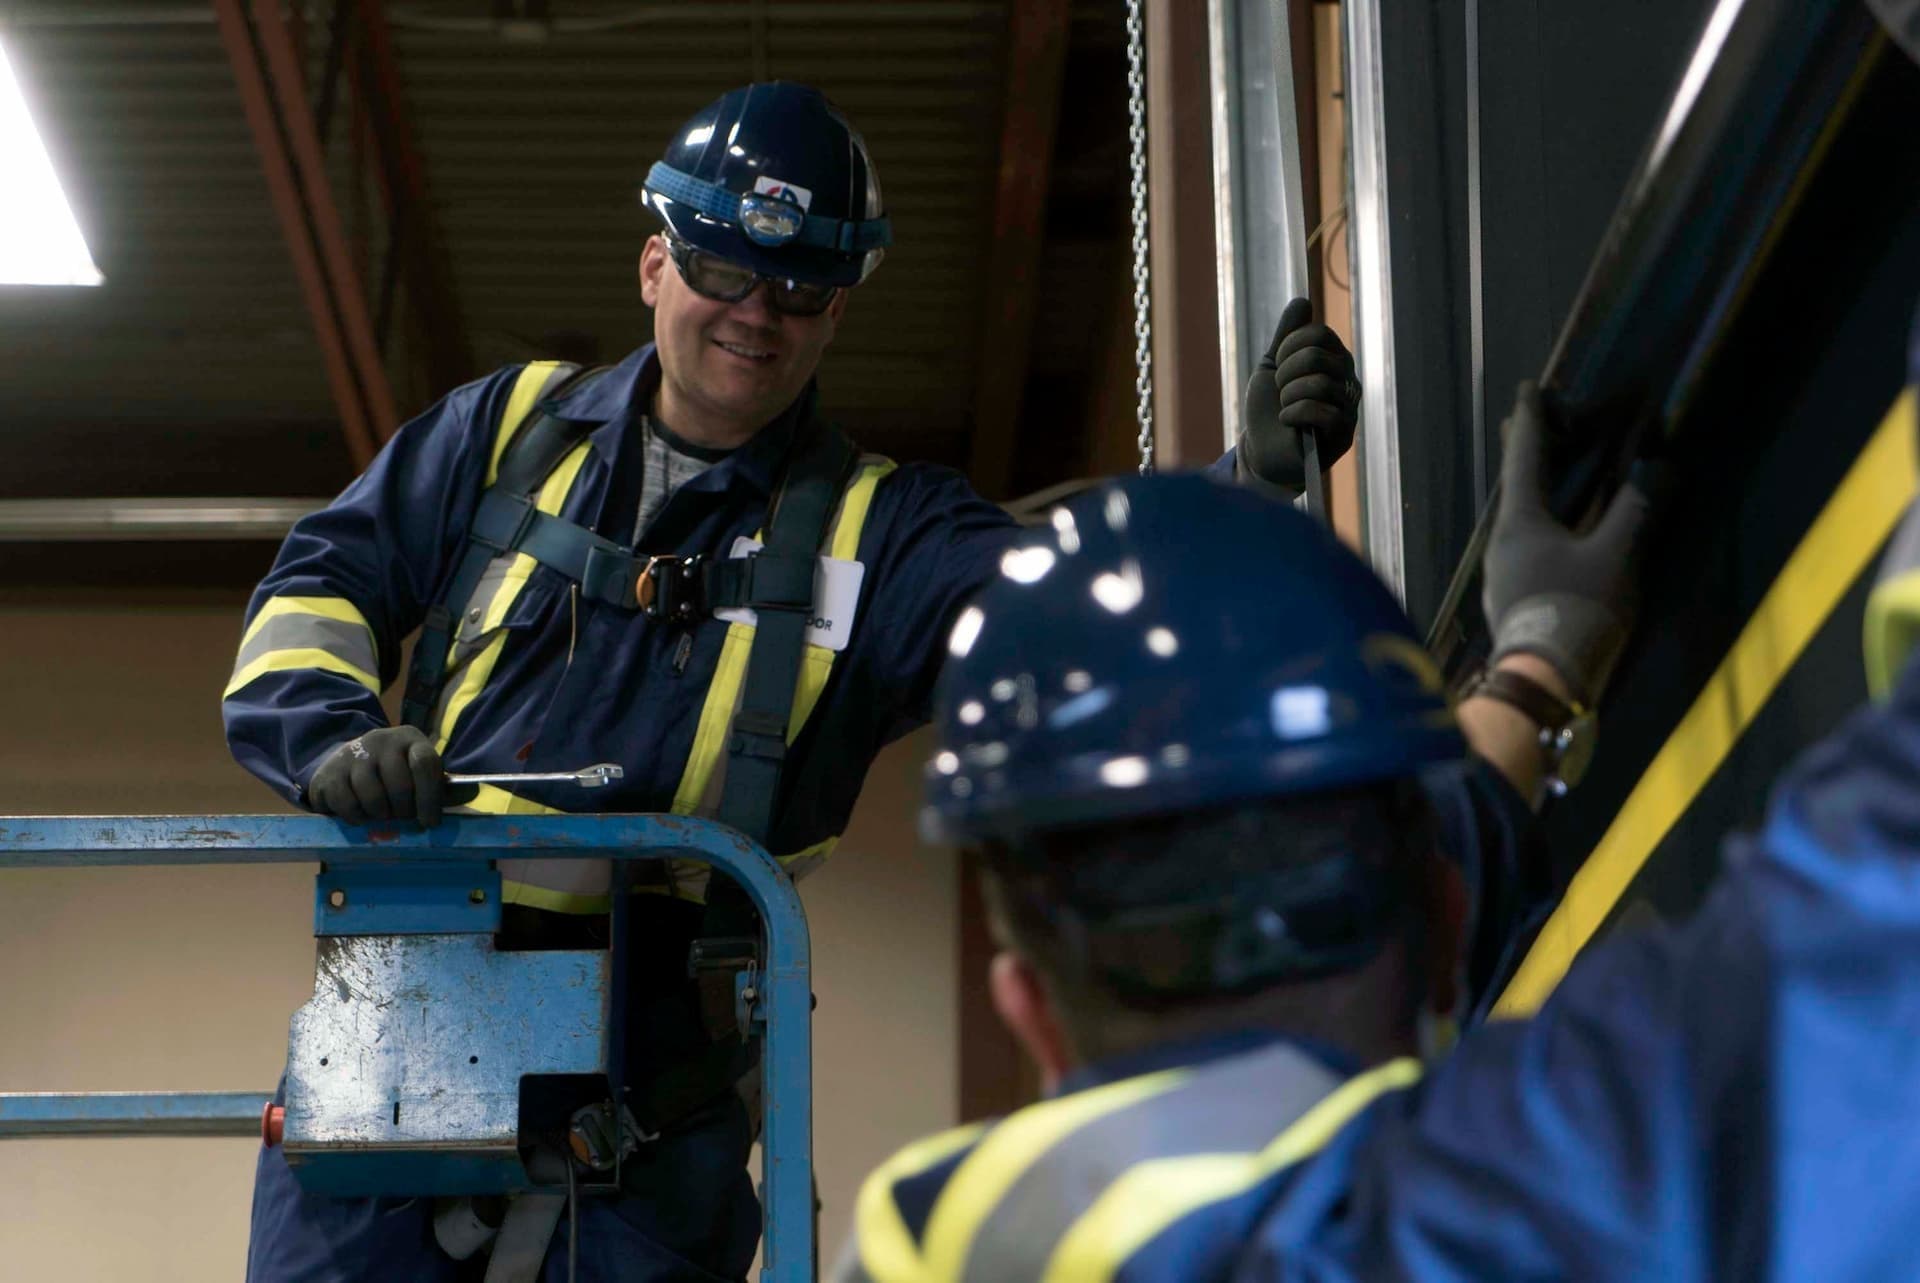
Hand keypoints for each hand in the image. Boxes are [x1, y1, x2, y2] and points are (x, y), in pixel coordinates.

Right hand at [307, 725, 446, 826]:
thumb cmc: (394, 775)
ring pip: (373, 796)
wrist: (346, 763)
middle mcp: (382, 740)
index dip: (430, 797)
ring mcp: (354, 753)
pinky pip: (347, 803)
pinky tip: (362, 815)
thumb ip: (445, 787)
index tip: (430, 822)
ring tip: (383, 815)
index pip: (425, 764)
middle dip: (404, 810)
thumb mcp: (421, 776)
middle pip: (400, 785)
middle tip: (403, 818)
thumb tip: (473, 792)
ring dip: (380, 815)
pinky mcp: (331, 771)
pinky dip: (357, 817)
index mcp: (411, 739)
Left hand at [1238, 297, 1360, 491]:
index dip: (1289, 346)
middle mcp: (1347, 380)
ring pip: (1320, 383)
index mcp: (1334, 360)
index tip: (1277, 366)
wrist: (1262, 451)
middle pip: (1317, 355)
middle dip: (1286, 373)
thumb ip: (1286, 336)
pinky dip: (1294, 414)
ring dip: (1289, 396)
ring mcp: (1348, 408)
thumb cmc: (1268, 409)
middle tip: (1281, 391)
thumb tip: (1303, 300)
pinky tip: (1287, 422)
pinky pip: (1322, 412)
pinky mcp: (1343, 435)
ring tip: (1285, 408)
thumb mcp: (1271, 366)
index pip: (1318, 333)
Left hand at [1482, 381, 1666, 705]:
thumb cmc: (1578, 611)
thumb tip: (1657, 466)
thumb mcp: (1616, 556)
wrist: (1544, 681)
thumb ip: (1635, 509)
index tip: (1529, 388)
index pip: (1524, 458)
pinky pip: (1525, 542)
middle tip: (1531, 421)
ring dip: (1534, 488)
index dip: (1532, 421)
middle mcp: (1501, 541)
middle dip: (1526, 451)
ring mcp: (1502, 572)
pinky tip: (1552, 530)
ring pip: (1518, 515)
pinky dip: (1540, 521)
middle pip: (1515, 485)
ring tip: (1548, 470)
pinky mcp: (1512, 597)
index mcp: (1519, 523)